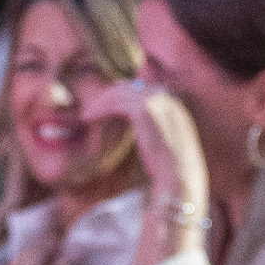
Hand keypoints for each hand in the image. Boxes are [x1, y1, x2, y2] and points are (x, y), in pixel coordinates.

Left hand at [83, 79, 207, 219]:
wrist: (178, 177)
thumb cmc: (171, 166)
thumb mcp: (165, 140)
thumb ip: (154, 124)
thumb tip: (136, 115)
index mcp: (174, 102)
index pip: (141, 88)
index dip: (121, 95)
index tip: (104, 104)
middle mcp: (166, 97)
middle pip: (129, 88)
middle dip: (108, 97)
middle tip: (91, 109)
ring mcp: (156, 102)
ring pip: (119, 94)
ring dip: (100, 103)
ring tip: (86, 115)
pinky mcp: (143, 111)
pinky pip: (115, 103)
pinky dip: (99, 109)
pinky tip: (88, 119)